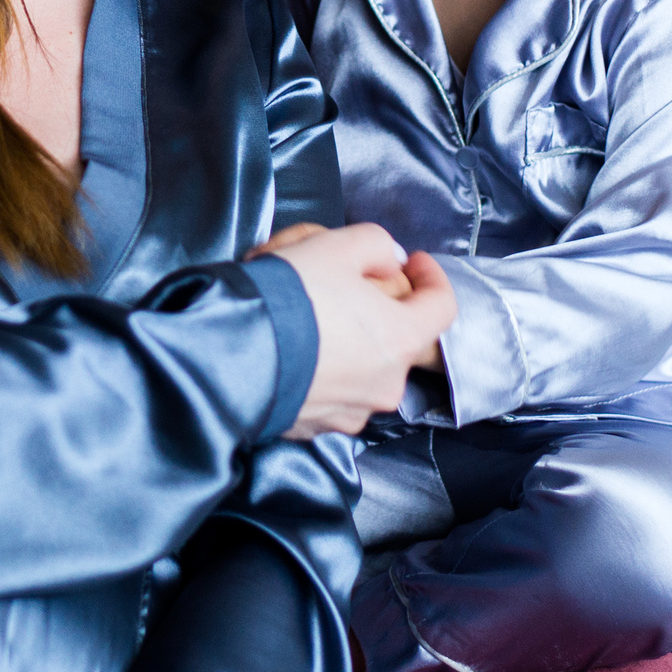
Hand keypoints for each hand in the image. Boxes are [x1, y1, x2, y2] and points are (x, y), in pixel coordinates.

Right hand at [255, 223, 454, 439]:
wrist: (229, 350)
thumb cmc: (289, 296)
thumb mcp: (336, 245)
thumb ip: (376, 245)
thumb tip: (389, 260)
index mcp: (402, 339)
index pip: (443, 306)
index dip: (432, 277)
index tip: (412, 261)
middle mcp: (386, 384)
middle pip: (398, 337)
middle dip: (378, 306)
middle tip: (345, 282)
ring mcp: (351, 412)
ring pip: (364, 366)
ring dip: (349, 339)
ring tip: (309, 313)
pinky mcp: (316, 427)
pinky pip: (332, 391)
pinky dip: (323, 368)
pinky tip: (293, 347)